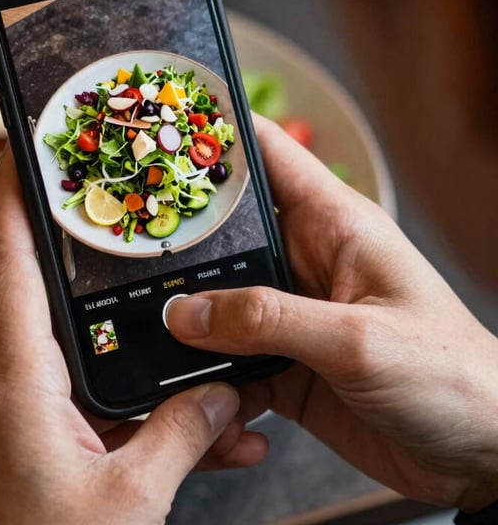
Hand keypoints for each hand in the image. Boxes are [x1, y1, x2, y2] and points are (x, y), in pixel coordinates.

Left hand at [0, 148, 268, 524]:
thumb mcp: (131, 500)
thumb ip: (182, 432)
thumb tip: (223, 389)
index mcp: (15, 384)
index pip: (6, 264)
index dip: (10, 197)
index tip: (17, 145)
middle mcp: (8, 387)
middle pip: (48, 297)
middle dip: (90, 259)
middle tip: (126, 215)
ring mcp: (19, 415)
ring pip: (83, 357)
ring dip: (141, 357)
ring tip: (205, 361)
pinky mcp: (36, 442)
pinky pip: (90, 404)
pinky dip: (138, 409)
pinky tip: (201, 429)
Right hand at [168, 115, 497, 511]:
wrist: (481, 456)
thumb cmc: (451, 377)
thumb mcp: (358, 340)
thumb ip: (269, 321)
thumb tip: (186, 313)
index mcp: (333, 223)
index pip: (267, 154)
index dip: (215, 134)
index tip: (160, 129)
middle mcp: (305, 258)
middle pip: (225, 228)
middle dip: (177, 232)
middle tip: (121, 237)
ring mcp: (290, 311)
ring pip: (216, 294)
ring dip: (184, 311)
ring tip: (138, 318)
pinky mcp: (283, 359)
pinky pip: (226, 353)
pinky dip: (204, 368)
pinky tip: (189, 386)